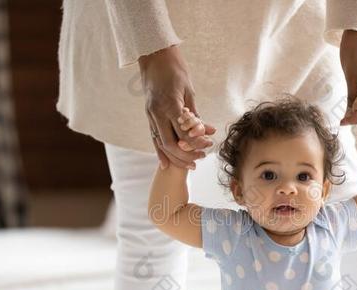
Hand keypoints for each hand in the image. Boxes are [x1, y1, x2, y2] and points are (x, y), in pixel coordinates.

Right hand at [139, 45, 215, 169]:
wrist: (154, 57)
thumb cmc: (175, 71)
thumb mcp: (188, 91)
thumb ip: (195, 114)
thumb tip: (208, 131)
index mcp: (169, 104)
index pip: (183, 132)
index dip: (197, 142)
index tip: (209, 144)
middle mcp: (156, 112)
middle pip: (170, 143)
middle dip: (187, 155)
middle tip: (201, 158)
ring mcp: (150, 115)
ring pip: (161, 144)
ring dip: (176, 157)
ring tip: (191, 164)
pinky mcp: (148, 116)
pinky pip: (154, 138)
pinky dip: (160, 152)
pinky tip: (166, 164)